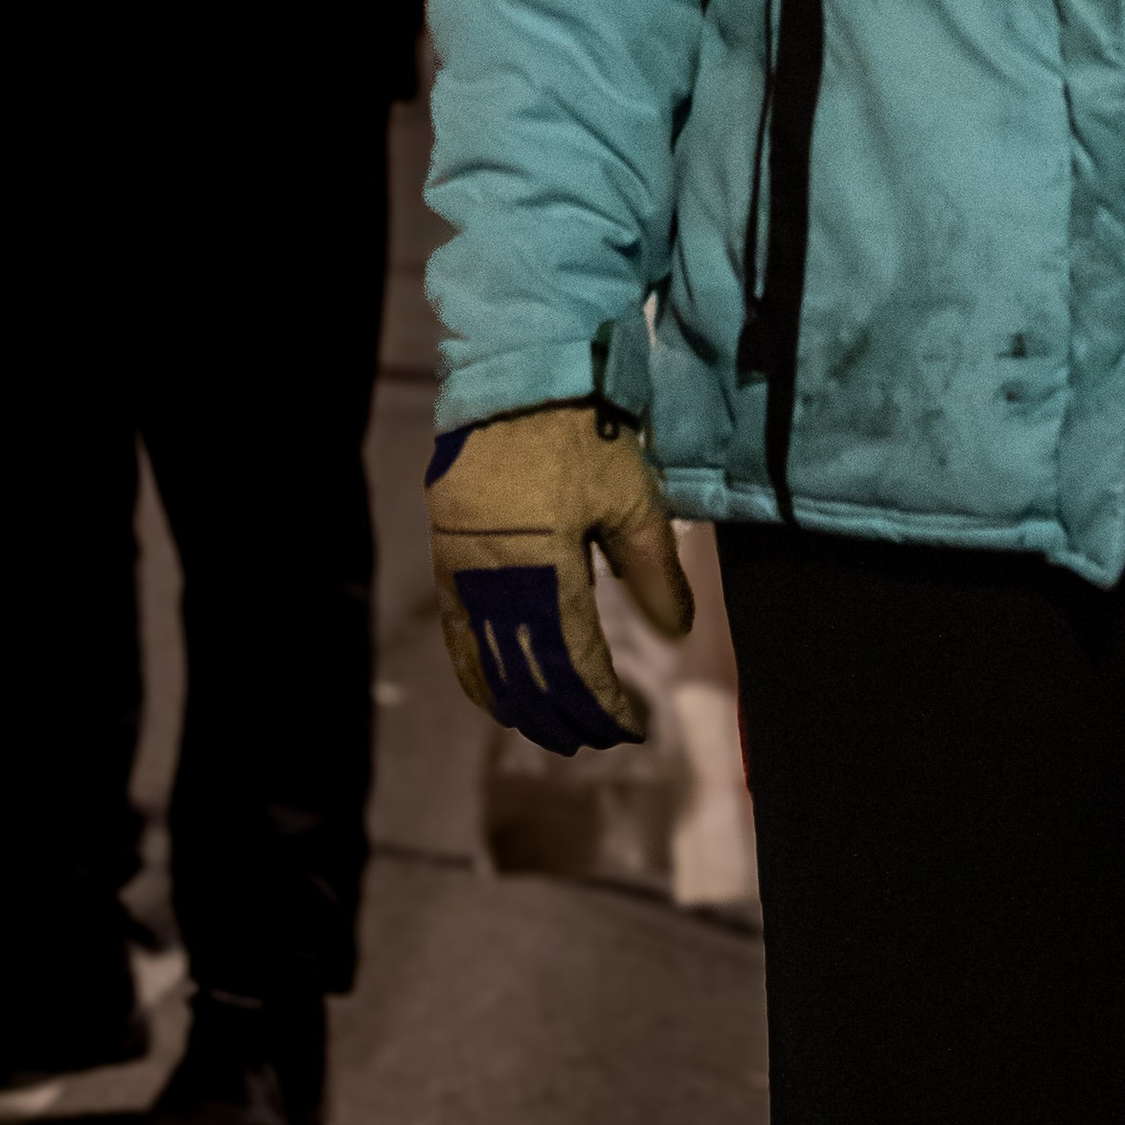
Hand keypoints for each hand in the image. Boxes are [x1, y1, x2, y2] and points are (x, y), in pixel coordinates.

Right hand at [427, 400, 694, 750]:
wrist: (518, 385)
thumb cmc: (586, 438)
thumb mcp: (633, 503)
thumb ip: (654, 572)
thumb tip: (677, 633)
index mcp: (549, 570)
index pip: (577, 661)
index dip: (603, 703)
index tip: (632, 727)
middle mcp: (499, 580)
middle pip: (530, 672)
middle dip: (565, 714)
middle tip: (596, 740)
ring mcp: (465, 571)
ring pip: (489, 660)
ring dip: (522, 703)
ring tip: (552, 732)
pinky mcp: (448, 557)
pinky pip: (456, 631)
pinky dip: (475, 671)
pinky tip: (495, 698)